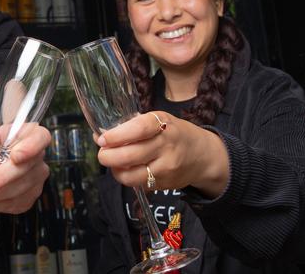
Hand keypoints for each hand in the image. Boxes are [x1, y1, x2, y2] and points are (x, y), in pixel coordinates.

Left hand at [0, 109, 49, 213]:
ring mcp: (36, 179)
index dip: (31, 148)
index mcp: (31, 135)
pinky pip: (13, 205)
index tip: (15, 157)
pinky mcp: (29, 197)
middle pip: (25, 170)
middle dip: (0, 181)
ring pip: (18, 191)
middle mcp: (38, 158)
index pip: (41, 138)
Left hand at [97, 111, 228, 196]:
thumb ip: (133, 126)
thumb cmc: (175, 133)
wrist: (203, 156)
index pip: (138, 129)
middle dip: (107, 156)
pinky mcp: (165, 185)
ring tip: (112, 162)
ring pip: (131, 176)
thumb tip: (100, 135)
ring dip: (115, 170)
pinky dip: (127, 177)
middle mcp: (166, 147)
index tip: (101, 138)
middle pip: (129, 156)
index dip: (116, 135)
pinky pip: (138, 184)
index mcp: (163, 125)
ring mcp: (166, 169)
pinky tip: (126, 169)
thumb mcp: (159, 120)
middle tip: (101, 153)